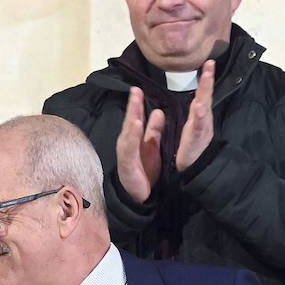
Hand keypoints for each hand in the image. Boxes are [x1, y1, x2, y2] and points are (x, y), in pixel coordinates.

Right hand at [115, 87, 163, 203]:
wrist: (138, 196)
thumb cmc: (144, 171)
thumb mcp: (151, 146)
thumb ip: (154, 130)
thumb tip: (158, 111)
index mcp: (134, 138)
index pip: (135, 117)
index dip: (137, 103)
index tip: (139, 88)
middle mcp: (127, 143)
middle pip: (129, 121)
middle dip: (132, 106)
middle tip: (135, 90)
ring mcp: (125, 153)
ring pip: (128, 133)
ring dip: (131, 118)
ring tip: (135, 104)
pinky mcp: (127, 164)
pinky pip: (129, 148)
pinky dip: (132, 136)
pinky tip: (135, 125)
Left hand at [175, 59, 214, 171]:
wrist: (195, 171)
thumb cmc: (191, 150)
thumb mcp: (193, 128)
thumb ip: (195, 114)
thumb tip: (198, 100)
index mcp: (198, 118)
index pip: (202, 95)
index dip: (206, 80)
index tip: (209, 63)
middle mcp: (202, 121)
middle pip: (205, 97)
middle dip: (208, 81)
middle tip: (210, 64)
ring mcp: (200, 130)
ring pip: (203, 109)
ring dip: (205, 93)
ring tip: (207, 78)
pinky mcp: (195, 140)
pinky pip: (197, 127)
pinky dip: (199, 117)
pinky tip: (199, 107)